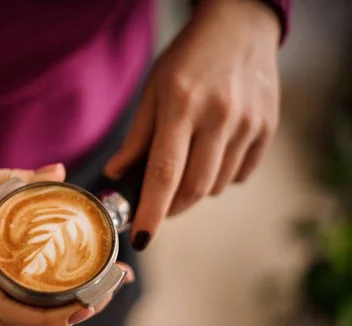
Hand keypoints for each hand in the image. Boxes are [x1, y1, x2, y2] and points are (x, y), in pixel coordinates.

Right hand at [0, 161, 133, 325]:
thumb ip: (6, 179)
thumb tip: (58, 173)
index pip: (3, 311)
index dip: (45, 318)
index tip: (81, 307)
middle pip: (26, 315)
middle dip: (72, 309)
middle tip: (112, 284)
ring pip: (29, 304)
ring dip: (71, 299)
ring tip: (109, 280)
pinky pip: (25, 285)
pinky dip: (56, 282)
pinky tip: (83, 268)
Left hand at [105, 0, 281, 249]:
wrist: (239, 29)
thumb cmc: (186, 60)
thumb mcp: (153, 90)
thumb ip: (137, 137)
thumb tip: (117, 175)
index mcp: (181, 106)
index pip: (164, 173)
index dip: (152, 211)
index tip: (142, 238)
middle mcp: (219, 117)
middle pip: (194, 188)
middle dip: (172, 207)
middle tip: (160, 204)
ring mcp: (248, 124)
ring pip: (217, 185)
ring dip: (196, 190)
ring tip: (187, 164)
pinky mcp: (267, 128)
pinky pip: (240, 174)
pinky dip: (221, 176)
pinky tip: (212, 152)